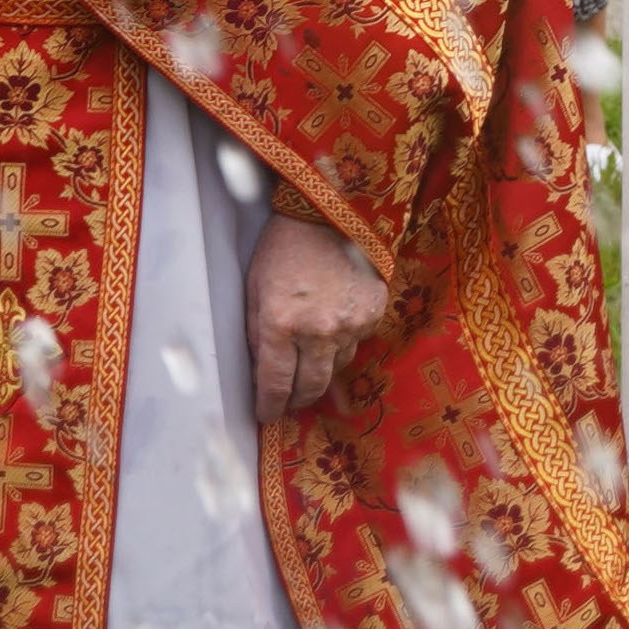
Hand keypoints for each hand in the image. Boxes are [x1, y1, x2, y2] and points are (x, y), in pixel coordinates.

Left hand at [245, 213, 388, 422]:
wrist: (332, 213)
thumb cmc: (284, 247)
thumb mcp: (255, 287)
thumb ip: (255, 332)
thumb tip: (260, 371)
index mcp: (280, 323)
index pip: (275, 384)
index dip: (270, 406)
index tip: (266, 415)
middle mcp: (317, 331)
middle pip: (310, 388)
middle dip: (297, 400)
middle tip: (289, 403)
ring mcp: (350, 325)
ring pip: (336, 369)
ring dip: (321, 371)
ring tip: (311, 362)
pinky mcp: (373, 315)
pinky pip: (357, 343)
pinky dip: (343, 343)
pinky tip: (334, 327)